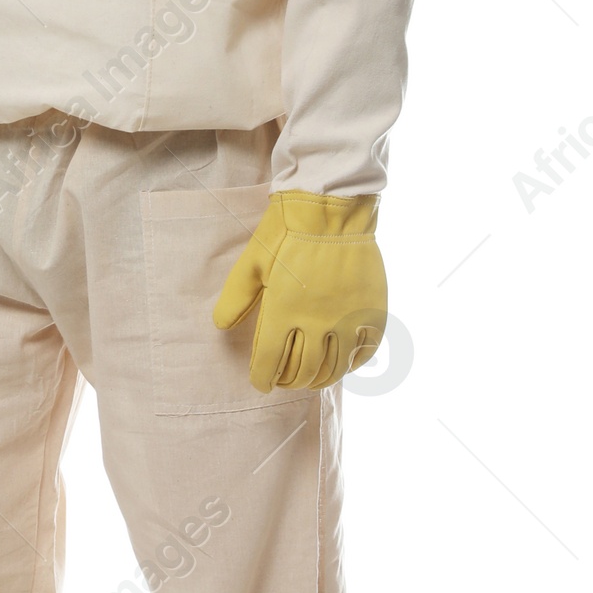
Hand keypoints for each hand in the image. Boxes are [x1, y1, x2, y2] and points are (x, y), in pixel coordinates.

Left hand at [213, 191, 386, 392]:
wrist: (331, 209)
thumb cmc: (285, 233)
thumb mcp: (251, 263)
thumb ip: (235, 298)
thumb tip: (220, 325)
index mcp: (284, 312)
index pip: (270, 363)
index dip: (262, 379)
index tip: (261, 383)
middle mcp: (318, 322)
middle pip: (303, 372)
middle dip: (289, 382)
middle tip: (284, 380)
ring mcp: (348, 318)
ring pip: (335, 368)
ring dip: (320, 380)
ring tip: (311, 379)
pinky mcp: (372, 310)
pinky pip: (365, 351)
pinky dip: (353, 365)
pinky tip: (343, 364)